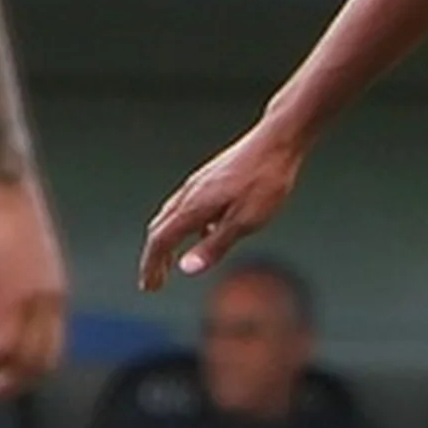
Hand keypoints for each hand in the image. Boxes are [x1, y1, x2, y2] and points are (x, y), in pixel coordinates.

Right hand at [0, 176, 68, 403]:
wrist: (4, 181)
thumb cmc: (0, 215)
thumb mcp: (1, 268)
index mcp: (55, 296)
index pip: (50, 350)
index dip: (25, 374)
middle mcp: (54, 303)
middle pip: (43, 364)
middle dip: (12, 389)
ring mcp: (37, 300)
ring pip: (25, 362)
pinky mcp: (13, 293)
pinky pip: (0, 346)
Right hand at [141, 120, 305, 290]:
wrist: (278, 141)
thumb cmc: (266, 181)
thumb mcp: (245, 221)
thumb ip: (215, 245)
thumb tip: (187, 268)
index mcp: (194, 207)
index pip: (160, 241)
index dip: (151, 266)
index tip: (149, 286)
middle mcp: (189, 193)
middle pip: (160, 229)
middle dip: (155, 258)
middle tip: (154, 281)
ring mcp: (199, 183)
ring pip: (171, 216)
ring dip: (167, 242)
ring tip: (171, 262)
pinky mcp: (210, 177)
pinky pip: (187, 206)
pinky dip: (184, 226)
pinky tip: (204, 232)